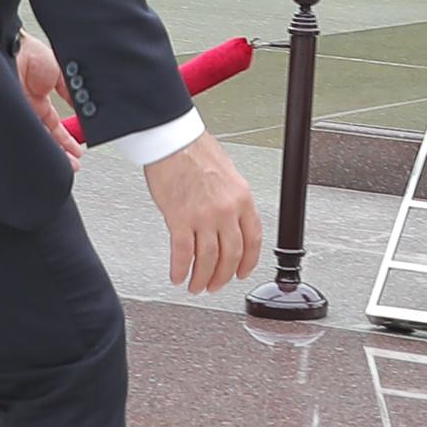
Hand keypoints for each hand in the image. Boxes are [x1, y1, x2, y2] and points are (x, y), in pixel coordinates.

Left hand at [16, 36, 83, 161]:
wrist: (10, 47)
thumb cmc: (30, 52)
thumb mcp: (61, 71)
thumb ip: (70, 90)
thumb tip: (83, 106)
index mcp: (38, 96)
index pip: (54, 125)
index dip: (67, 138)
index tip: (77, 148)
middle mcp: (26, 108)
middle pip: (45, 136)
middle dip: (60, 151)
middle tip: (72, 164)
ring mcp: (17, 113)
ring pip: (36, 139)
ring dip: (53, 152)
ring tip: (66, 164)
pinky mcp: (9, 116)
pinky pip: (25, 135)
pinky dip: (38, 145)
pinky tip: (49, 153)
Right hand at [146, 134, 263, 294]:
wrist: (173, 141)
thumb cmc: (196, 151)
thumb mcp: (228, 175)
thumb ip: (232, 201)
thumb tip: (231, 222)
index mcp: (242, 198)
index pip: (253, 239)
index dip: (248, 262)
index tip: (242, 272)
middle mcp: (226, 210)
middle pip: (231, 255)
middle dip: (223, 276)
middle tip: (215, 285)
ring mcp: (203, 216)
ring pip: (207, 259)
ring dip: (202, 278)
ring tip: (196, 286)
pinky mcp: (179, 219)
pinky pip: (182, 253)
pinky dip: (180, 269)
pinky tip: (177, 276)